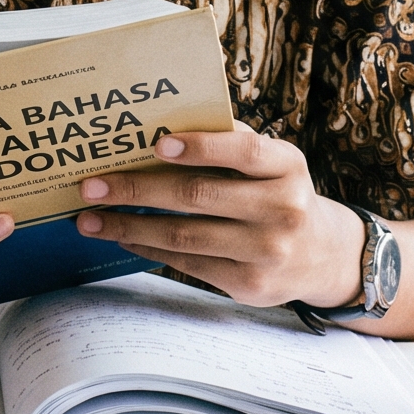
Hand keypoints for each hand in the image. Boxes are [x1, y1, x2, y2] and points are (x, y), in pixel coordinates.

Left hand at [74, 125, 367, 310]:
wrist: (322, 256)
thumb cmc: (279, 194)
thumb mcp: (273, 164)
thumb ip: (231, 145)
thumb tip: (158, 128)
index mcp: (287, 166)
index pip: (244, 150)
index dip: (200, 146)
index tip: (155, 143)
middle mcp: (282, 209)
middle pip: (197, 196)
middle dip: (136, 189)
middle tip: (91, 185)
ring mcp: (267, 251)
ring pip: (183, 236)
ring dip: (129, 226)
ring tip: (90, 219)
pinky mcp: (249, 284)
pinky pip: (188, 262)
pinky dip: (149, 248)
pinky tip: (123, 236)